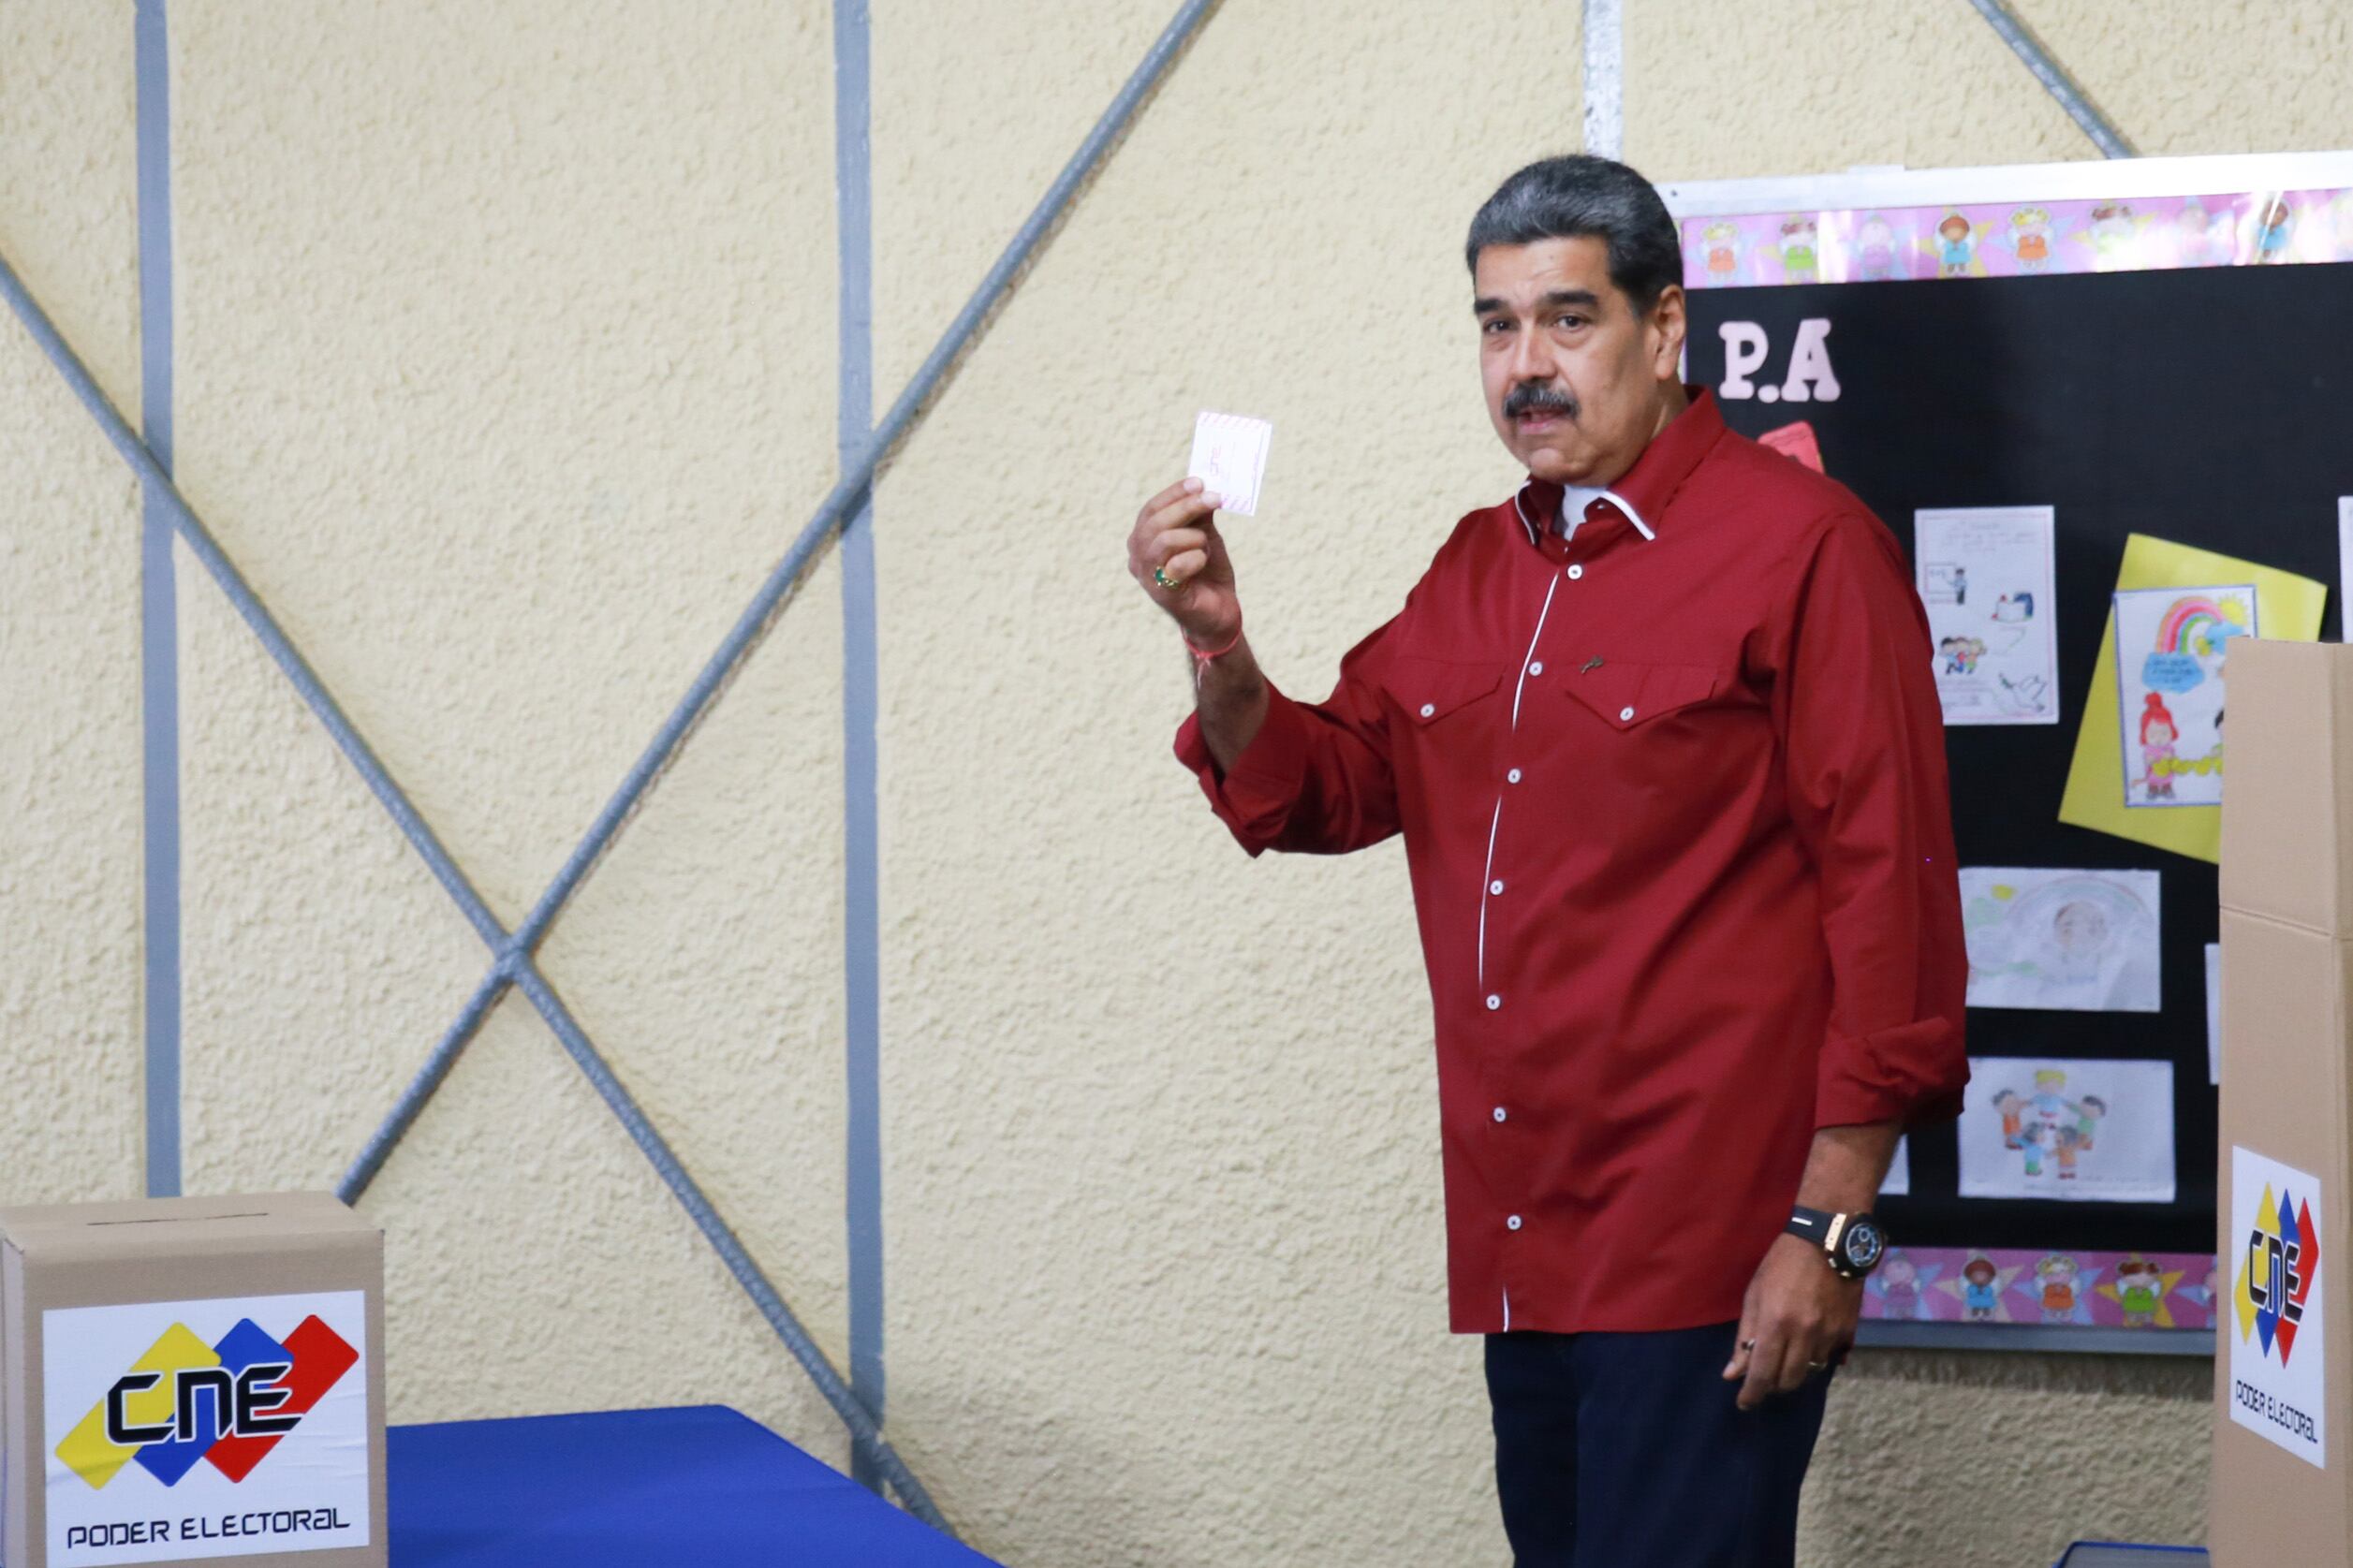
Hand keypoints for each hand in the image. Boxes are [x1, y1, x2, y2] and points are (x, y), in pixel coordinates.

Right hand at [1127, 477, 1240, 646]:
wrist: (1220, 610)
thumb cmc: (1208, 571)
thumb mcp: (1204, 535)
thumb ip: (1199, 514)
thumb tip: (1203, 486)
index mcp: (1143, 538)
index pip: (1152, 509)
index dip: (1174, 493)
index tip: (1199, 482)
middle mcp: (1138, 556)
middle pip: (1156, 521)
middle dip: (1188, 506)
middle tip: (1215, 498)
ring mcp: (1147, 576)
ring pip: (1165, 540)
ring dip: (1195, 537)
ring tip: (1207, 545)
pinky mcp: (1162, 594)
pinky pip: (1177, 565)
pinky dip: (1196, 557)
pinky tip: (1203, 561)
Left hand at [1721, 1234, 1859, 1410]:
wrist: (1827, 1242)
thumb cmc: (1782, 1264)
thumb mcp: (1755, 1295)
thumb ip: (1745, 1337)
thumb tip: (1733, 1373)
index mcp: (1775, 1324)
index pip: (1762, 1373)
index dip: (1752, 1394)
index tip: (1744, 1403)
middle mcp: (1804, 1334)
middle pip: (1789, 1380)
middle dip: (1773, 1385)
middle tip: (1765, 1376)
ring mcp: (1829, 1334)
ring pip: (1811, 1372)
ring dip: (1795, 1371)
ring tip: (1786, 1356)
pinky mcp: (1848, 1331)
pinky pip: (1830, 1358)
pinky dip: (1816, 1358)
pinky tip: (1808, 1345)